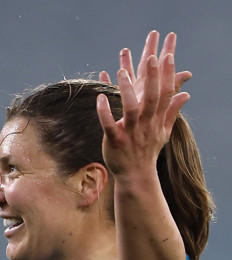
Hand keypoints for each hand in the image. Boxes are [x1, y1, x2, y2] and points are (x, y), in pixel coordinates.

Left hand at [96, 31, 190, 176]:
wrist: (136, 176)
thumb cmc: (148, 151)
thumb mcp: (163, 131)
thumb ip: (172, 111)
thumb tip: (186, 95)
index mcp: (157, 119)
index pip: (165, 94)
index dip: (168, 75)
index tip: (168, 56)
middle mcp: (146, 124)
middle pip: (151, 98)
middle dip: (152, 78)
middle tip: (151, 57)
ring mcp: (130, 133)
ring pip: (131, 110)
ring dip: (126, 91)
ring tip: (121, 72)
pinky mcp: (115, 142)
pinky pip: (109, 126)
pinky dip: (104, 113)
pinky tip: (100, 98)